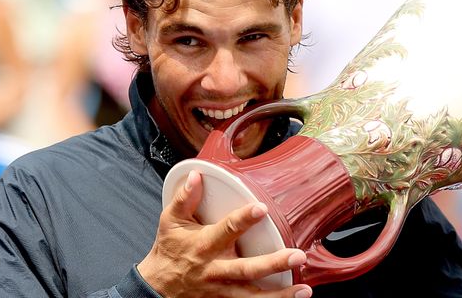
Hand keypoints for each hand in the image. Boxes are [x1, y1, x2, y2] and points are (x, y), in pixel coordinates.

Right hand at [137, 170, 312, 297]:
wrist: (156, 288)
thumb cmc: (169, 250)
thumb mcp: (170, 221)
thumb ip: (185, 199)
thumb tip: (196, 175)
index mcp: (205, 245)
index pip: (226, 230)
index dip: (243, 219)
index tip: (261, 208)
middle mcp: (216, 270)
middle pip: (247, 269)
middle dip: (273, 264)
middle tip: (297, 255)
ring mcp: (222, 291)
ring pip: (253, 296)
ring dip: (280, 296)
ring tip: (304, 291)